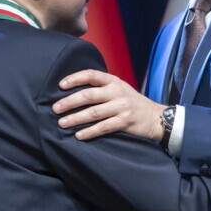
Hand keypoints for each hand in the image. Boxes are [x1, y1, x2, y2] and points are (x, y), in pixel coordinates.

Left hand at [52, 69, 166, 140]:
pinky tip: (78, 136)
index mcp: (113, 81)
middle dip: (69, 102)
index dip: (74, 78)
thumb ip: (101, 88)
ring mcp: (122, 107)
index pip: (91, 75)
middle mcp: (117, 92)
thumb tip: (73, 93)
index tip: (60, 85)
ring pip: (94, 112)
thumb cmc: (131, 103)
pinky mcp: (125, 121)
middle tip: (55, 108)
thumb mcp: (119, 89)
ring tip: (62, 123)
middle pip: (89, 95)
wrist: (155, 117)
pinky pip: (103, 127)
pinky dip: (89, 132)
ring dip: (76, 118)